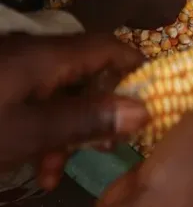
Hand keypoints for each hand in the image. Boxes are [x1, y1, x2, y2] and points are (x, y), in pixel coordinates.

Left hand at [0, 33, 147, 185]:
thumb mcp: (29, 132)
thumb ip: (87, 119)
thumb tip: (144, 110)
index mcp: (48, 55)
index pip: (111, 47)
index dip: (137, 69)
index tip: (154, 100)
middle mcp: (36, 53)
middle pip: (87, 74)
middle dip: (98, 112)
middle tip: (105, 146)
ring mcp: (15, 69)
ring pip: (60, 94)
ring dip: (66, 131)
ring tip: (55, 170)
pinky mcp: (1, 85)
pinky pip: (34, 101)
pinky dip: (41, 129)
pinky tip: (34, 164)